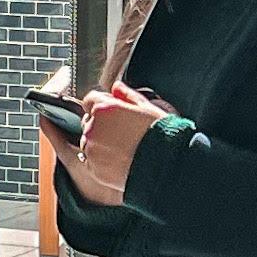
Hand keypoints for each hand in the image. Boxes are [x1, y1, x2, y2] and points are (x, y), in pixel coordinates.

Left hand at [66, 85, 170, 205]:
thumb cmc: (160, 134)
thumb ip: (127, 95)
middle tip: (124, 133)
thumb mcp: (146, 108)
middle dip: (102, 125)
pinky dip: (101, 162)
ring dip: (100, 144)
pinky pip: (92, 162)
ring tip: (124, 149)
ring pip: (89, 143)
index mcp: (103, 109)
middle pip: (89, 122)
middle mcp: (92, 129)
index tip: (115, 112)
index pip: (90, 101)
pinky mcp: (94, 169)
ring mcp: (92, 150)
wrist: (167, 164)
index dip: (103, 104)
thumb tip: (116, 87)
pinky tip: (120, 161)